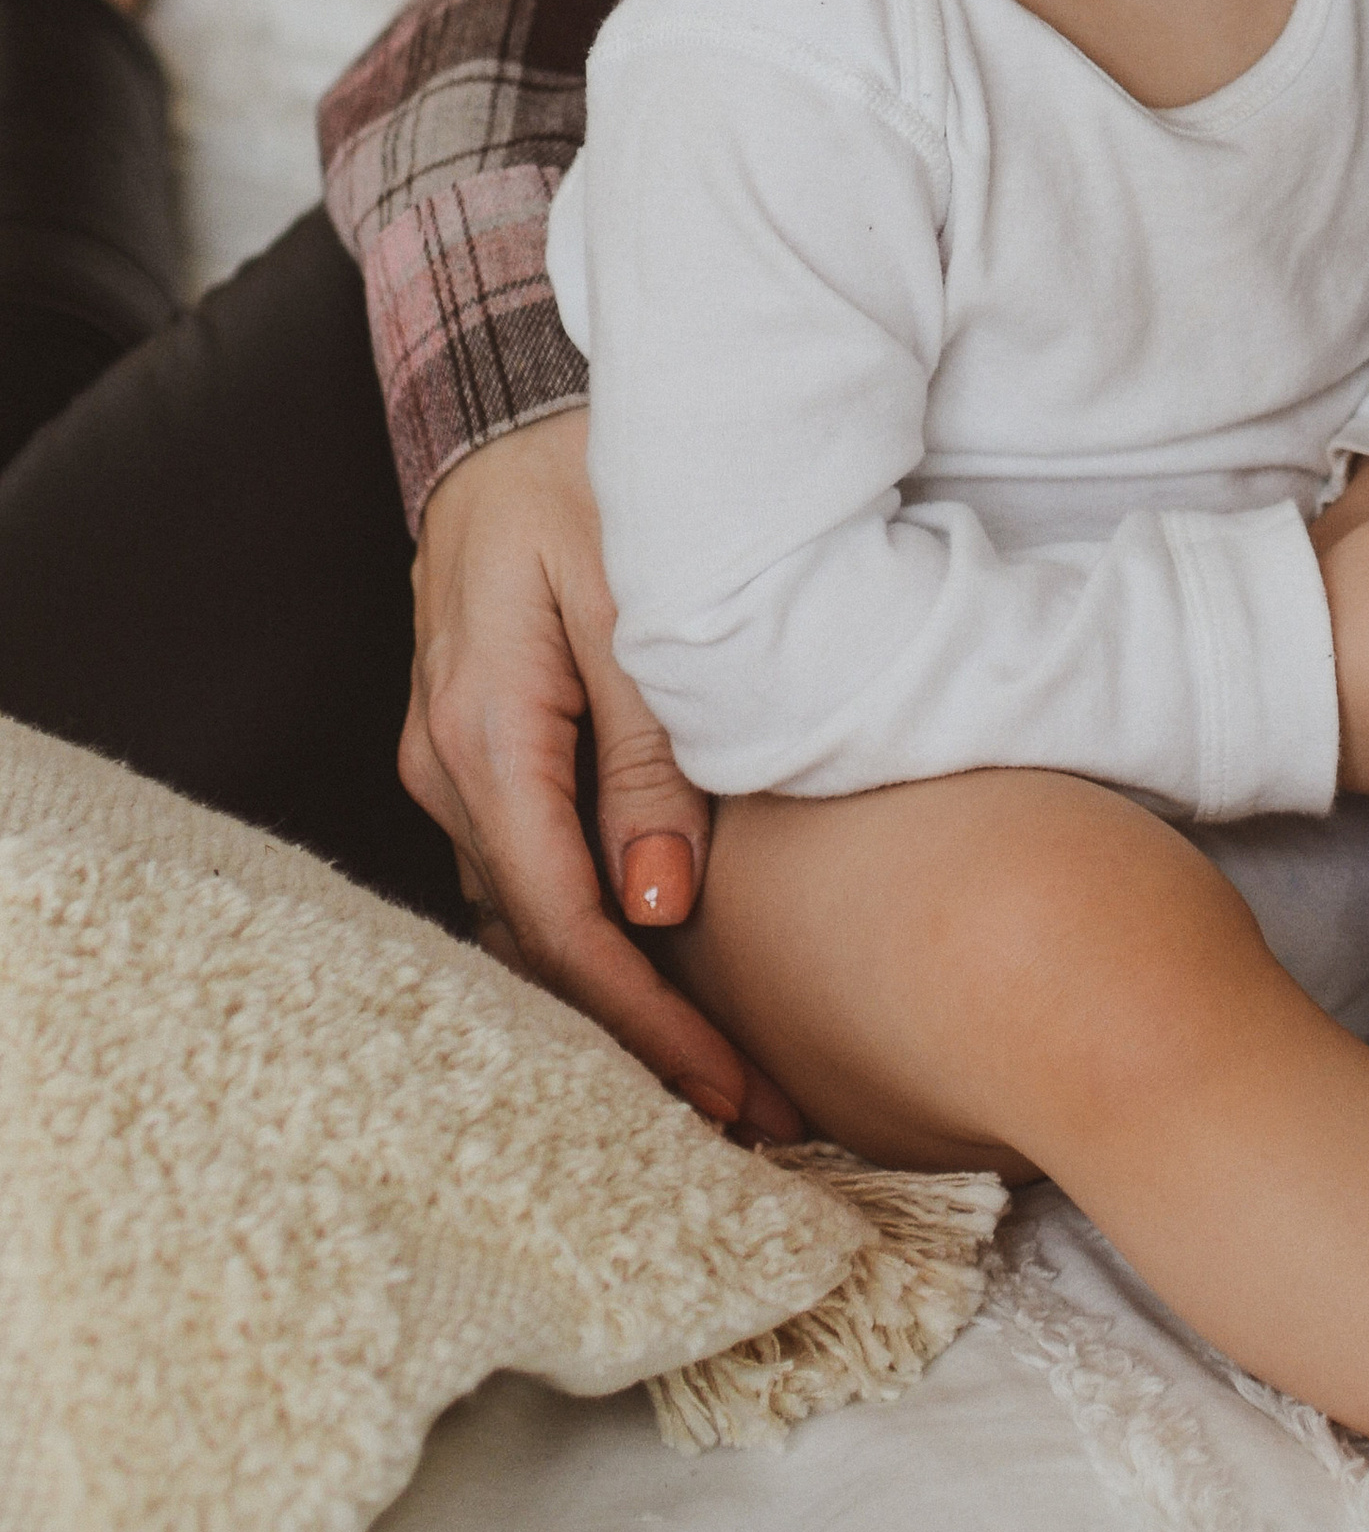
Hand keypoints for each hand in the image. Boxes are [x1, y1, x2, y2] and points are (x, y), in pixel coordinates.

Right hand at [406, 408, 798, 1140]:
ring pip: (533, 918)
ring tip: (727, 1076)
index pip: (564, 921)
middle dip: (642, 1040)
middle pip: (542, 943)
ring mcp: (452, 764)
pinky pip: (531, 871)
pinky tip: (665, 978)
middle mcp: (447, 765)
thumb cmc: (602, 483)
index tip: (731, 1094)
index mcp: (485, 732)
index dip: (647, 1023)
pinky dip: (595, 935)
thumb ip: (653, 752)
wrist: (522, 414)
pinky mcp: (479, 755)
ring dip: (620, 1000)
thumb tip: (657, 909)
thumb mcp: (647, 599)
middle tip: (758, 1117)